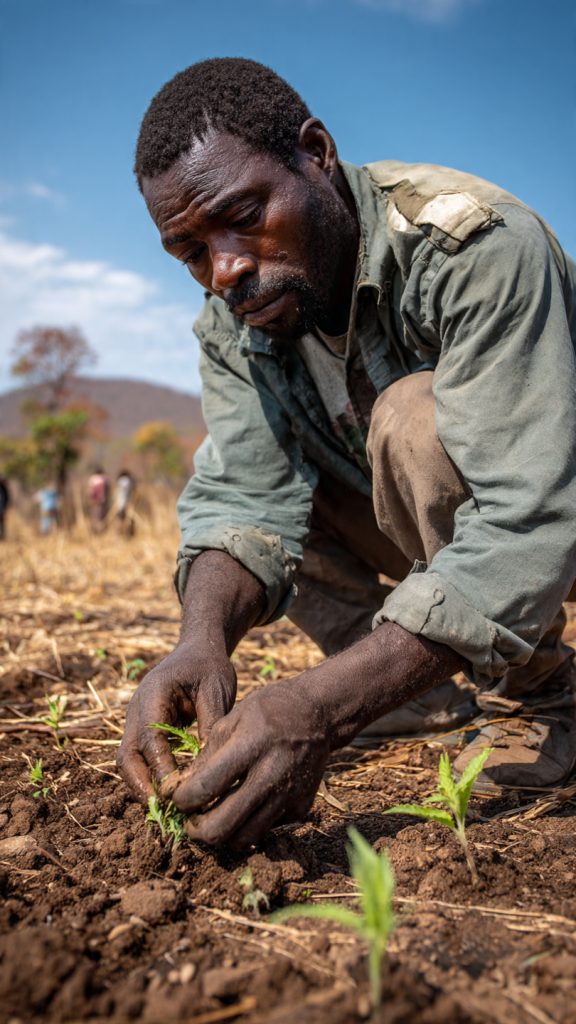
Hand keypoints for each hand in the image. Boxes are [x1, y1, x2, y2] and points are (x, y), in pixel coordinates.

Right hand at [116, 641, 236, 804]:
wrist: (198, 648)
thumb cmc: (210, 667)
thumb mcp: (217, 690)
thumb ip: (211, 724)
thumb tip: (208, 766)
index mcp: (153, 694)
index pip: (150, 739)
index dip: (161, 768)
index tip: (177, 792)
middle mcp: (137, 708)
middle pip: (127, 755)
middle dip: (141, 785)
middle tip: (164, 811)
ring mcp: (135, 719)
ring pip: (128, 760)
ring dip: (142, 785)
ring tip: (164, 811)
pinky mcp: (142, 728)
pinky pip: (138, 757)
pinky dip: (148, 777)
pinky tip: (167, 795)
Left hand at [166, 678, 330, 848]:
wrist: (319, 714)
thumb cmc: (269, 710)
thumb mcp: (233, 719)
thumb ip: (207, 755)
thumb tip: (183, 787)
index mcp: (250, 747)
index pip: (204, 788)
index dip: (181, 800)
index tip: (176, 798)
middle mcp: (270, 775)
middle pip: (222, 826)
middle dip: (197, 831)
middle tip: (190, 821)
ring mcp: (288, 796)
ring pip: (244, 838)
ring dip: (222, 835)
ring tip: (212, 820)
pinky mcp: (301, 808)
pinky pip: (266, 830)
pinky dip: (248, 827)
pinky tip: (242, 809)